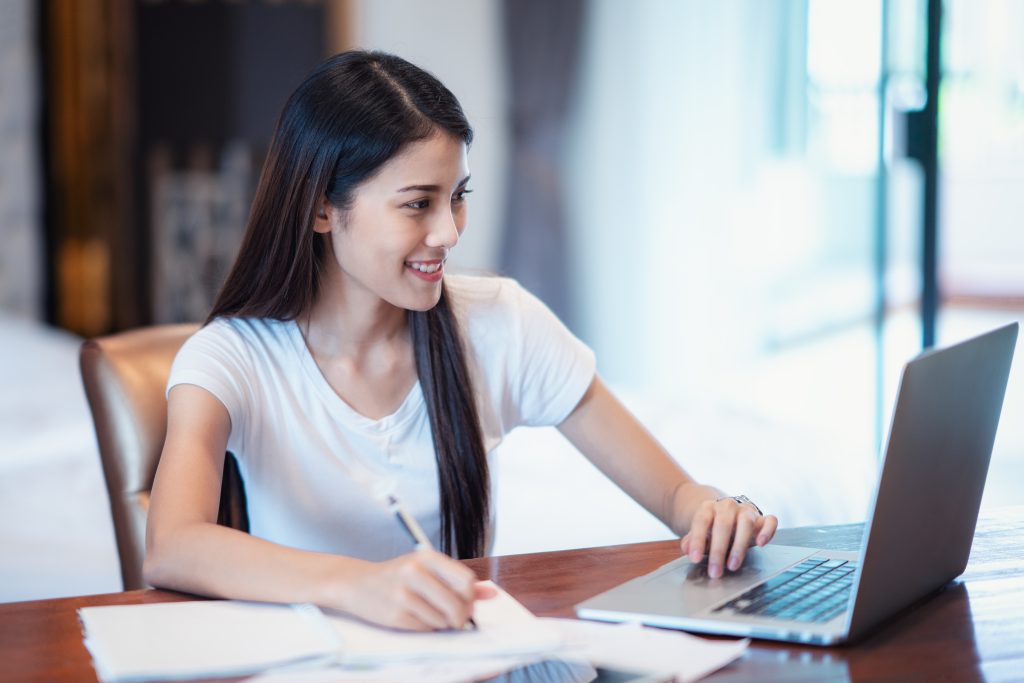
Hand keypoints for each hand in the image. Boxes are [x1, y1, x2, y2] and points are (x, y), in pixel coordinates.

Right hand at [335, 550, 496, 630]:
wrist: (357, 583)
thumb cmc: (398, 575)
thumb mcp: (427, 569)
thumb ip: (459, 580)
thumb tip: (492, 593)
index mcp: (428, 557)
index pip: (466, 580)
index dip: (471, 597)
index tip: (467, 602)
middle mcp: (415, 572)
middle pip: (458, 603)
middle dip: (461, 615)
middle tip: (455, 616)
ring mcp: (403, 594)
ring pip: (443, 619)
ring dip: (442, 622)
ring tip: (430, 612)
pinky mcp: (395, 615)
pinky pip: (426, 628)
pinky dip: (427, 626)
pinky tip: (416, 616)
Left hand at [679, 498, 777, 578]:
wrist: (727, 515)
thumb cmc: (712, 529)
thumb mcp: (699, 534)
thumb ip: (691, 540)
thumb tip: (686, 548)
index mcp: (708, 508)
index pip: (701, 521)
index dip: (697, 540)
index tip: (694, 558)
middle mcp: (727, 506)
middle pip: (723, 524)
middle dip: (718, 550)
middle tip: (715, 571)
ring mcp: (746, 510)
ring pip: (746, 523)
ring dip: (739, 546)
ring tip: (733, 565)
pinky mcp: (762, 518)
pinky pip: (770, 521)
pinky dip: (767, 531)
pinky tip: (761, 544)